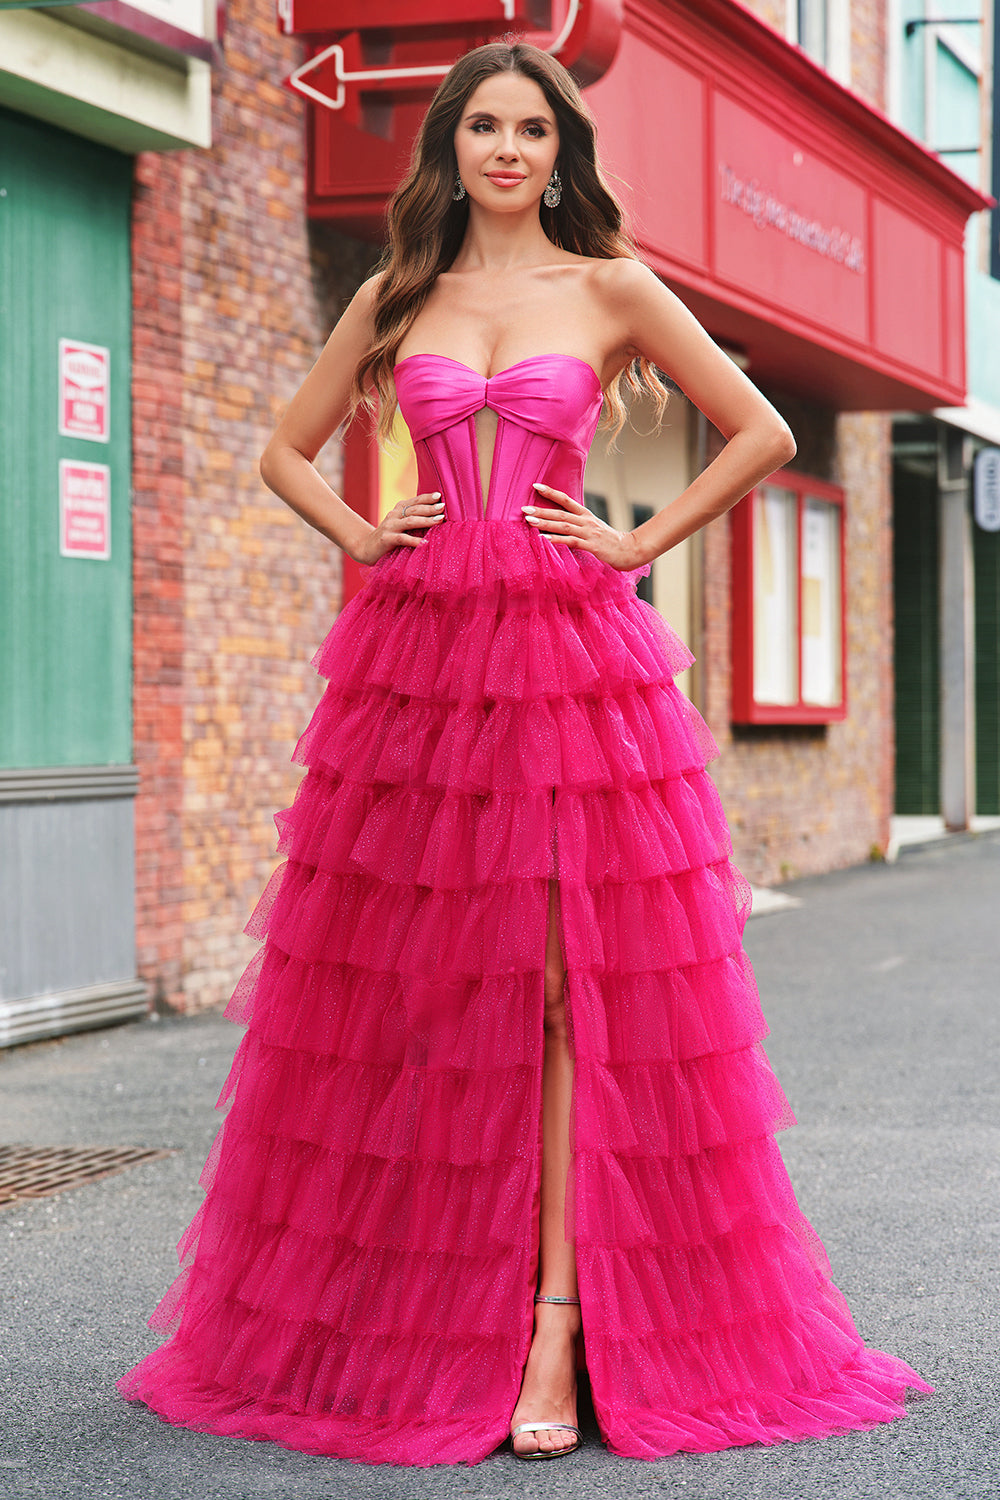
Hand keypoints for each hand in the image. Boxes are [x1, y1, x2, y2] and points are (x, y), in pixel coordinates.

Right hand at [355, 492, 445, 563]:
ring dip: (426, 520)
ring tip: (439, 520)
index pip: (415, 501)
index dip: (427, 497)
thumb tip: (437, 518)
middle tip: (443, 507)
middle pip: (414, 509)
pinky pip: (403, 539)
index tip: (440, 495)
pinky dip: (415, 541)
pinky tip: (425, 543)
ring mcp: (389, 527)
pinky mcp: (386, 539)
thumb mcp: (400, 526)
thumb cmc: (388, 538)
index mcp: (398, 510)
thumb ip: (413, 520)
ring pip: (410, 521)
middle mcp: (394, 515)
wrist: (365, 548)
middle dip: (430, 508)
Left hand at [522, 484, 646, 570]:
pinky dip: (557, 540)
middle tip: (524, 509)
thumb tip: (558, 523)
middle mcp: (586, 521)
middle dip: (541, 510)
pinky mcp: (592, 546)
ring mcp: (589, 533)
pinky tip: (544, 539)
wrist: (629, 550)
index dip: (551, 492)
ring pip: (564, 526)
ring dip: (546, 523)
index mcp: (585, 515)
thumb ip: (577, 525)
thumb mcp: (592, 528)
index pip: (566, 500)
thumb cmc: (608, 541)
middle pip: (560, 513)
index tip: (535, 486)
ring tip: (529, 521)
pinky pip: (571, 542)